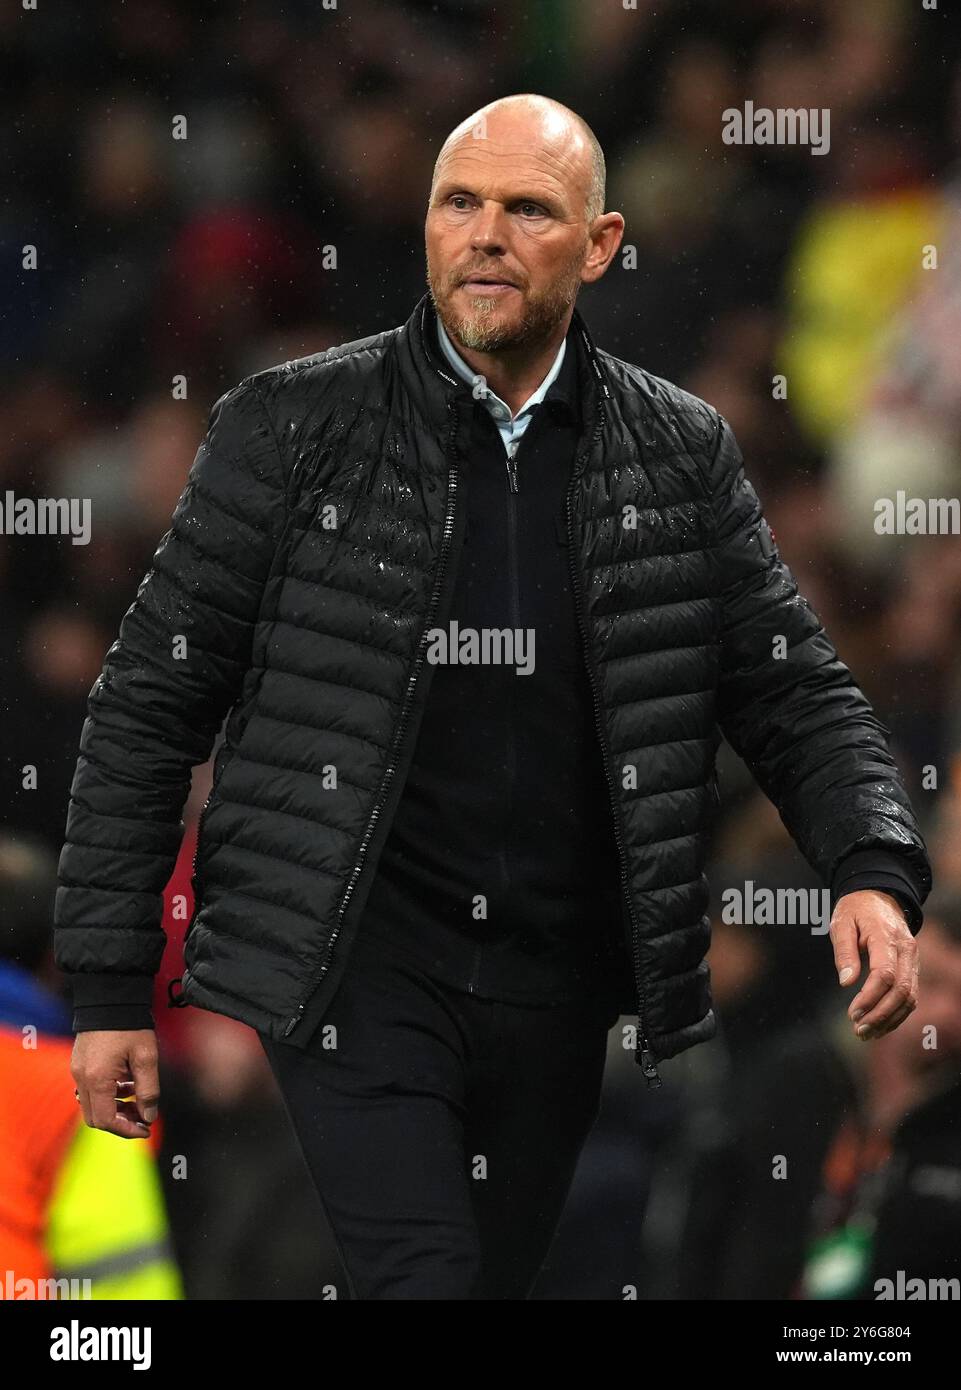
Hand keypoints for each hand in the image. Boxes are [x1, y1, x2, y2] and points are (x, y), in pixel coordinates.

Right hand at [71, 1030, 159, 1138]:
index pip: (106, 1120)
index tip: (145, 1129)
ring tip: (138, 1098)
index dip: (127, 1130)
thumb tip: (149, 1117)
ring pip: (92, 1105)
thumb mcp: (146, 1057)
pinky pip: (90, 1090)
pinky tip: (126, 1085)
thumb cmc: (130, 1025)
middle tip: (143, 1117)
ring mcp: (77, 1071)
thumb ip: (148, 1090)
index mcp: (97, 1079)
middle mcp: (82, 1079)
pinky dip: (108, 1095)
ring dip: (115, 1108)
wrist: (110, 997)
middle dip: (121, 1122)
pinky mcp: (79, 1064)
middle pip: (96, 1117)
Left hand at [830, 890, 919, 1040]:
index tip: (852, 1013)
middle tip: (858, 1029)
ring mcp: (914, 960)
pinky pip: (911, 996)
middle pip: (902, 990)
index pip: (885, 974)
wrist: (879, 896)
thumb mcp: (841, 922)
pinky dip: (897, 1014)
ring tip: (866, 1033)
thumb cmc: (856, 910)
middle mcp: (907, 950)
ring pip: (910, 997)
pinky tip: (879, 1025)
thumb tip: (846, 983)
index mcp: (887, 937)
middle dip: (880, 1014)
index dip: (870, 998)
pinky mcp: (913, 968)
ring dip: (889, 1019)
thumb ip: (844, 952)